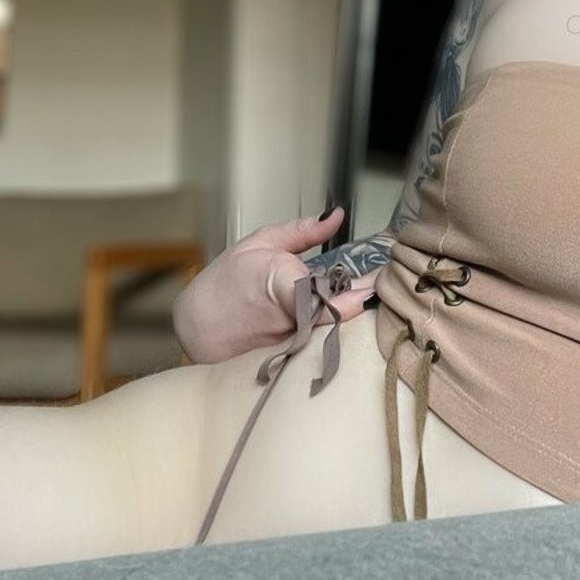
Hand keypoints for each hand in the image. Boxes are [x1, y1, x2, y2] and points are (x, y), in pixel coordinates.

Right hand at [173, 208, 381, 364]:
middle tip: (385, 290)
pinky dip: (332, 338)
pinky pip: (317, 349)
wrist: (194, 327)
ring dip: (349, 320)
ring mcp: (286, 344)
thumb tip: (337, 215)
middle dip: (360, 304)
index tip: (374, 287)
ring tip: (374, 304)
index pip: (320, 291)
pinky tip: (350, 327)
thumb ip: (303, 232)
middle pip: (333, 314)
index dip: (350, 293)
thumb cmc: (225, 283)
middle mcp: (284, 317)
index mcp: (277, 280)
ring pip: (328, 333)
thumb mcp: (261, 243)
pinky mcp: (286, 363)